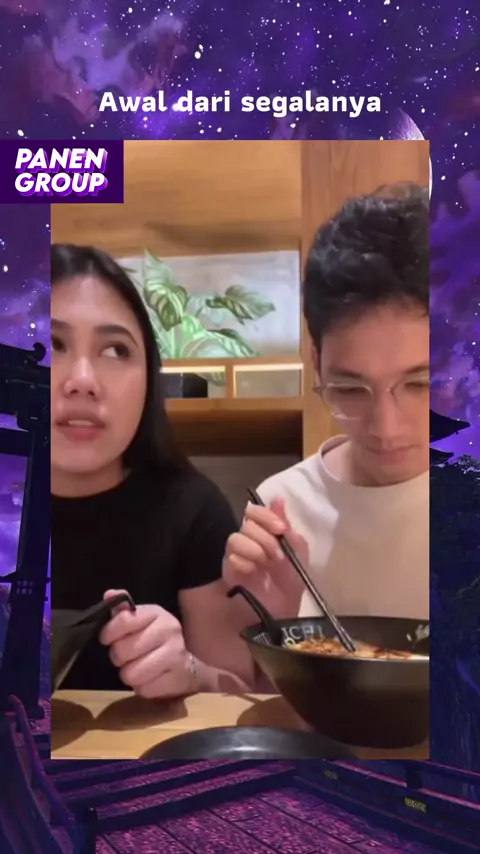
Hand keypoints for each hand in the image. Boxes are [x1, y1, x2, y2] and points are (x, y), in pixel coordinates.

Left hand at [99, 589, 194, 698]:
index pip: (124, 620)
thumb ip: (122, 609)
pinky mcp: (177, 678)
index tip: (107, 639)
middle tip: (126, 656)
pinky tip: (150, 678)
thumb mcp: (140, 621)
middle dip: (119, 657)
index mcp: (156, 613)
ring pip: (131, 673)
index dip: (109, 632)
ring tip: (137, 668)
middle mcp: (169, 630)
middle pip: (123, 650)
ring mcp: (176, 654)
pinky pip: (144, 689)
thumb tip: (109, 594)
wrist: (184, 664)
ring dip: (129, 674)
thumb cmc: (155, 640)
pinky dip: (142, 687)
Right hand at [223, 498, 308, 618]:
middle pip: (246, 524)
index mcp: (265, 533)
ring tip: (265, 565)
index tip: (280, 529)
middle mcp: (248, 541)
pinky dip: (244, 563)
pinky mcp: (227, 572)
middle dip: (265, 538)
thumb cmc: (291, 584)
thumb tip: (278, 498)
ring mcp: (236, 555)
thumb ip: (287, 528)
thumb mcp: (297, 554)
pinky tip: (252, 573)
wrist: (282, 613)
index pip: (255, 511)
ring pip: (235, 538)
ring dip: (254, 549)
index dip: (266, 516)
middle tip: (277, 556)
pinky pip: (230, 558)